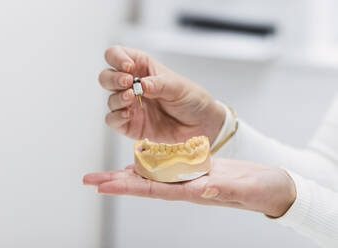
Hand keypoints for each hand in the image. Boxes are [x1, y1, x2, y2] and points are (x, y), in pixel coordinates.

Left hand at [83, 159, 295, 217]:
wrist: (272, 187)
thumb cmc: (261, 190)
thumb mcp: (245, 189)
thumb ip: (224, 188)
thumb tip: (203, 187)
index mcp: (194, 191)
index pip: (154, 190)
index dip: (128, 187)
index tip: (104, 186)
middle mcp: (186, 186)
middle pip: (145, 184)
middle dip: (116, 182)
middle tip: (90, 180)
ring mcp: (190, 178)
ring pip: (152, 176)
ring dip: (127, 174)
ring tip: (105, 174)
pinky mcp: (197, 169)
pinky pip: (166, 167)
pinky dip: (149, 163)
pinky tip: (138, 161)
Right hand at [99, 46, 224, 143]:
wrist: (200, 124)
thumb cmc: (190, 99)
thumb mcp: (178, 86)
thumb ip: (158, 84)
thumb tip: (140, 85)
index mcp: (141, 67)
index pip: (116, 55)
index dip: (117, 58)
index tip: (128, 68)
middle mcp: (132, 85)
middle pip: (106, 77)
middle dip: (112, 79)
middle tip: (128, 83)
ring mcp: (129, 105)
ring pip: (109, 99)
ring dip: (117, 98)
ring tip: (132, 99)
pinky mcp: (129, 124)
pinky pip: (112, 120)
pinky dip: (116, 117)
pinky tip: (128, 115)